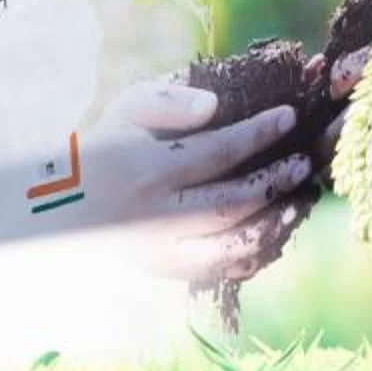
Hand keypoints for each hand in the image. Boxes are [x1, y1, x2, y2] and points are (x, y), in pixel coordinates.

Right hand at [78, 77, 315, 286]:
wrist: (67, 200)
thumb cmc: (109, 144)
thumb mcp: (126, 107)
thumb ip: (168, 100)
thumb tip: (213, 106)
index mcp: (148, 169)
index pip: (216, 152)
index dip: (258, 134)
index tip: (288, 117)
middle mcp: (156, 216)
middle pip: (229, 205)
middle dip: (274, 183)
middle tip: (304, 163)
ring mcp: (162, 252)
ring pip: (229, 248)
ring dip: (272, 227)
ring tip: (298, 202)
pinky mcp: (168, 271)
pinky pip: (221, 271)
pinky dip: (254, 255)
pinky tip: (276, 232)